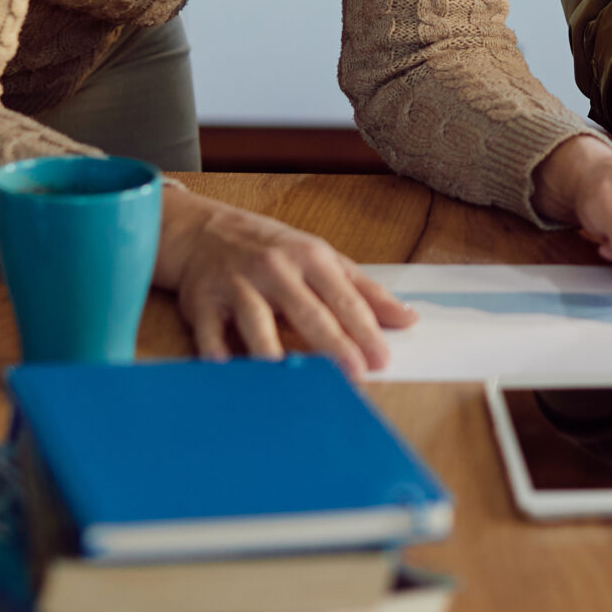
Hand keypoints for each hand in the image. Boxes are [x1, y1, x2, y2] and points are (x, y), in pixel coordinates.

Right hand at [153, 187, 415, 374]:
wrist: (205, 232)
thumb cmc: (275, 250)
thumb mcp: (323, 260)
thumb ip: (365, 292)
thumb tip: (408, 319)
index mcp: (310, 258)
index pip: (343, 298)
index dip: (364, 330)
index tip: (382, 359)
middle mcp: (274, 270)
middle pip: (307, 312)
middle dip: (332, 344)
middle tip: (353, 374)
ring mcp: (236, 285)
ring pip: (257, 323)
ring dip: (273, 352)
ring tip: (292, 380)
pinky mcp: (202, 302)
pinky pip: (210, 333)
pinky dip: (217, 354)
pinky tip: (230, 374)